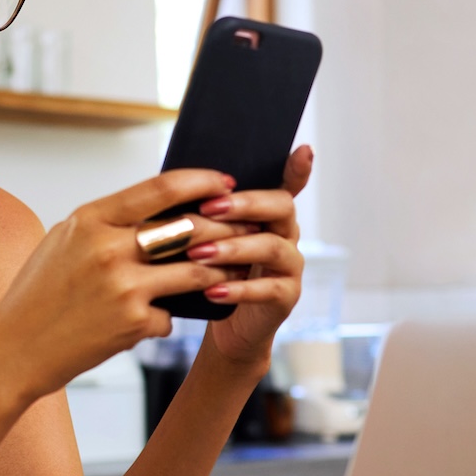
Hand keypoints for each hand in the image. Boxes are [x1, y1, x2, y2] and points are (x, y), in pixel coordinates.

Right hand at [0, 169, 258, 400]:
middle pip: (189, 228)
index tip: (224, 183)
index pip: (161, 188)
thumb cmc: (37, 294)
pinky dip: (166, 318)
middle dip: (224, 228)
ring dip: (216, 272)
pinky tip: (152, 322)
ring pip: (195, 271)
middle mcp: (109, 248)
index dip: (201, 183)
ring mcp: (124, 286)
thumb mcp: (64, 242)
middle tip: (245, 228)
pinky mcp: (134, 323)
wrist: (14, 349)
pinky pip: (171, 314)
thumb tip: (156, 209)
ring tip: (227, 272)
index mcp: (91, 219)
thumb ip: (107, 223)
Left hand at [188, 145, 312, 365]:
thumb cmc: (211, 272)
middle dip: (245, 205)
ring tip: (200, 254)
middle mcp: (286, 234)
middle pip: (281, 207)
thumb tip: (172, 183)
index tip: (303, 150)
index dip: (298, 169)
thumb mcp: (206, 237)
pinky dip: (239, 289)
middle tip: (209, 209)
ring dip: (234, 248)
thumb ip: (205, 213)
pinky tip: (212, 290)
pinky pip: (269, 289)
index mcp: (268, 213)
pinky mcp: (286, 296)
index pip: (288, 184)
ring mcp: (290, 265)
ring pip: (271, 247)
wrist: (224, 324)